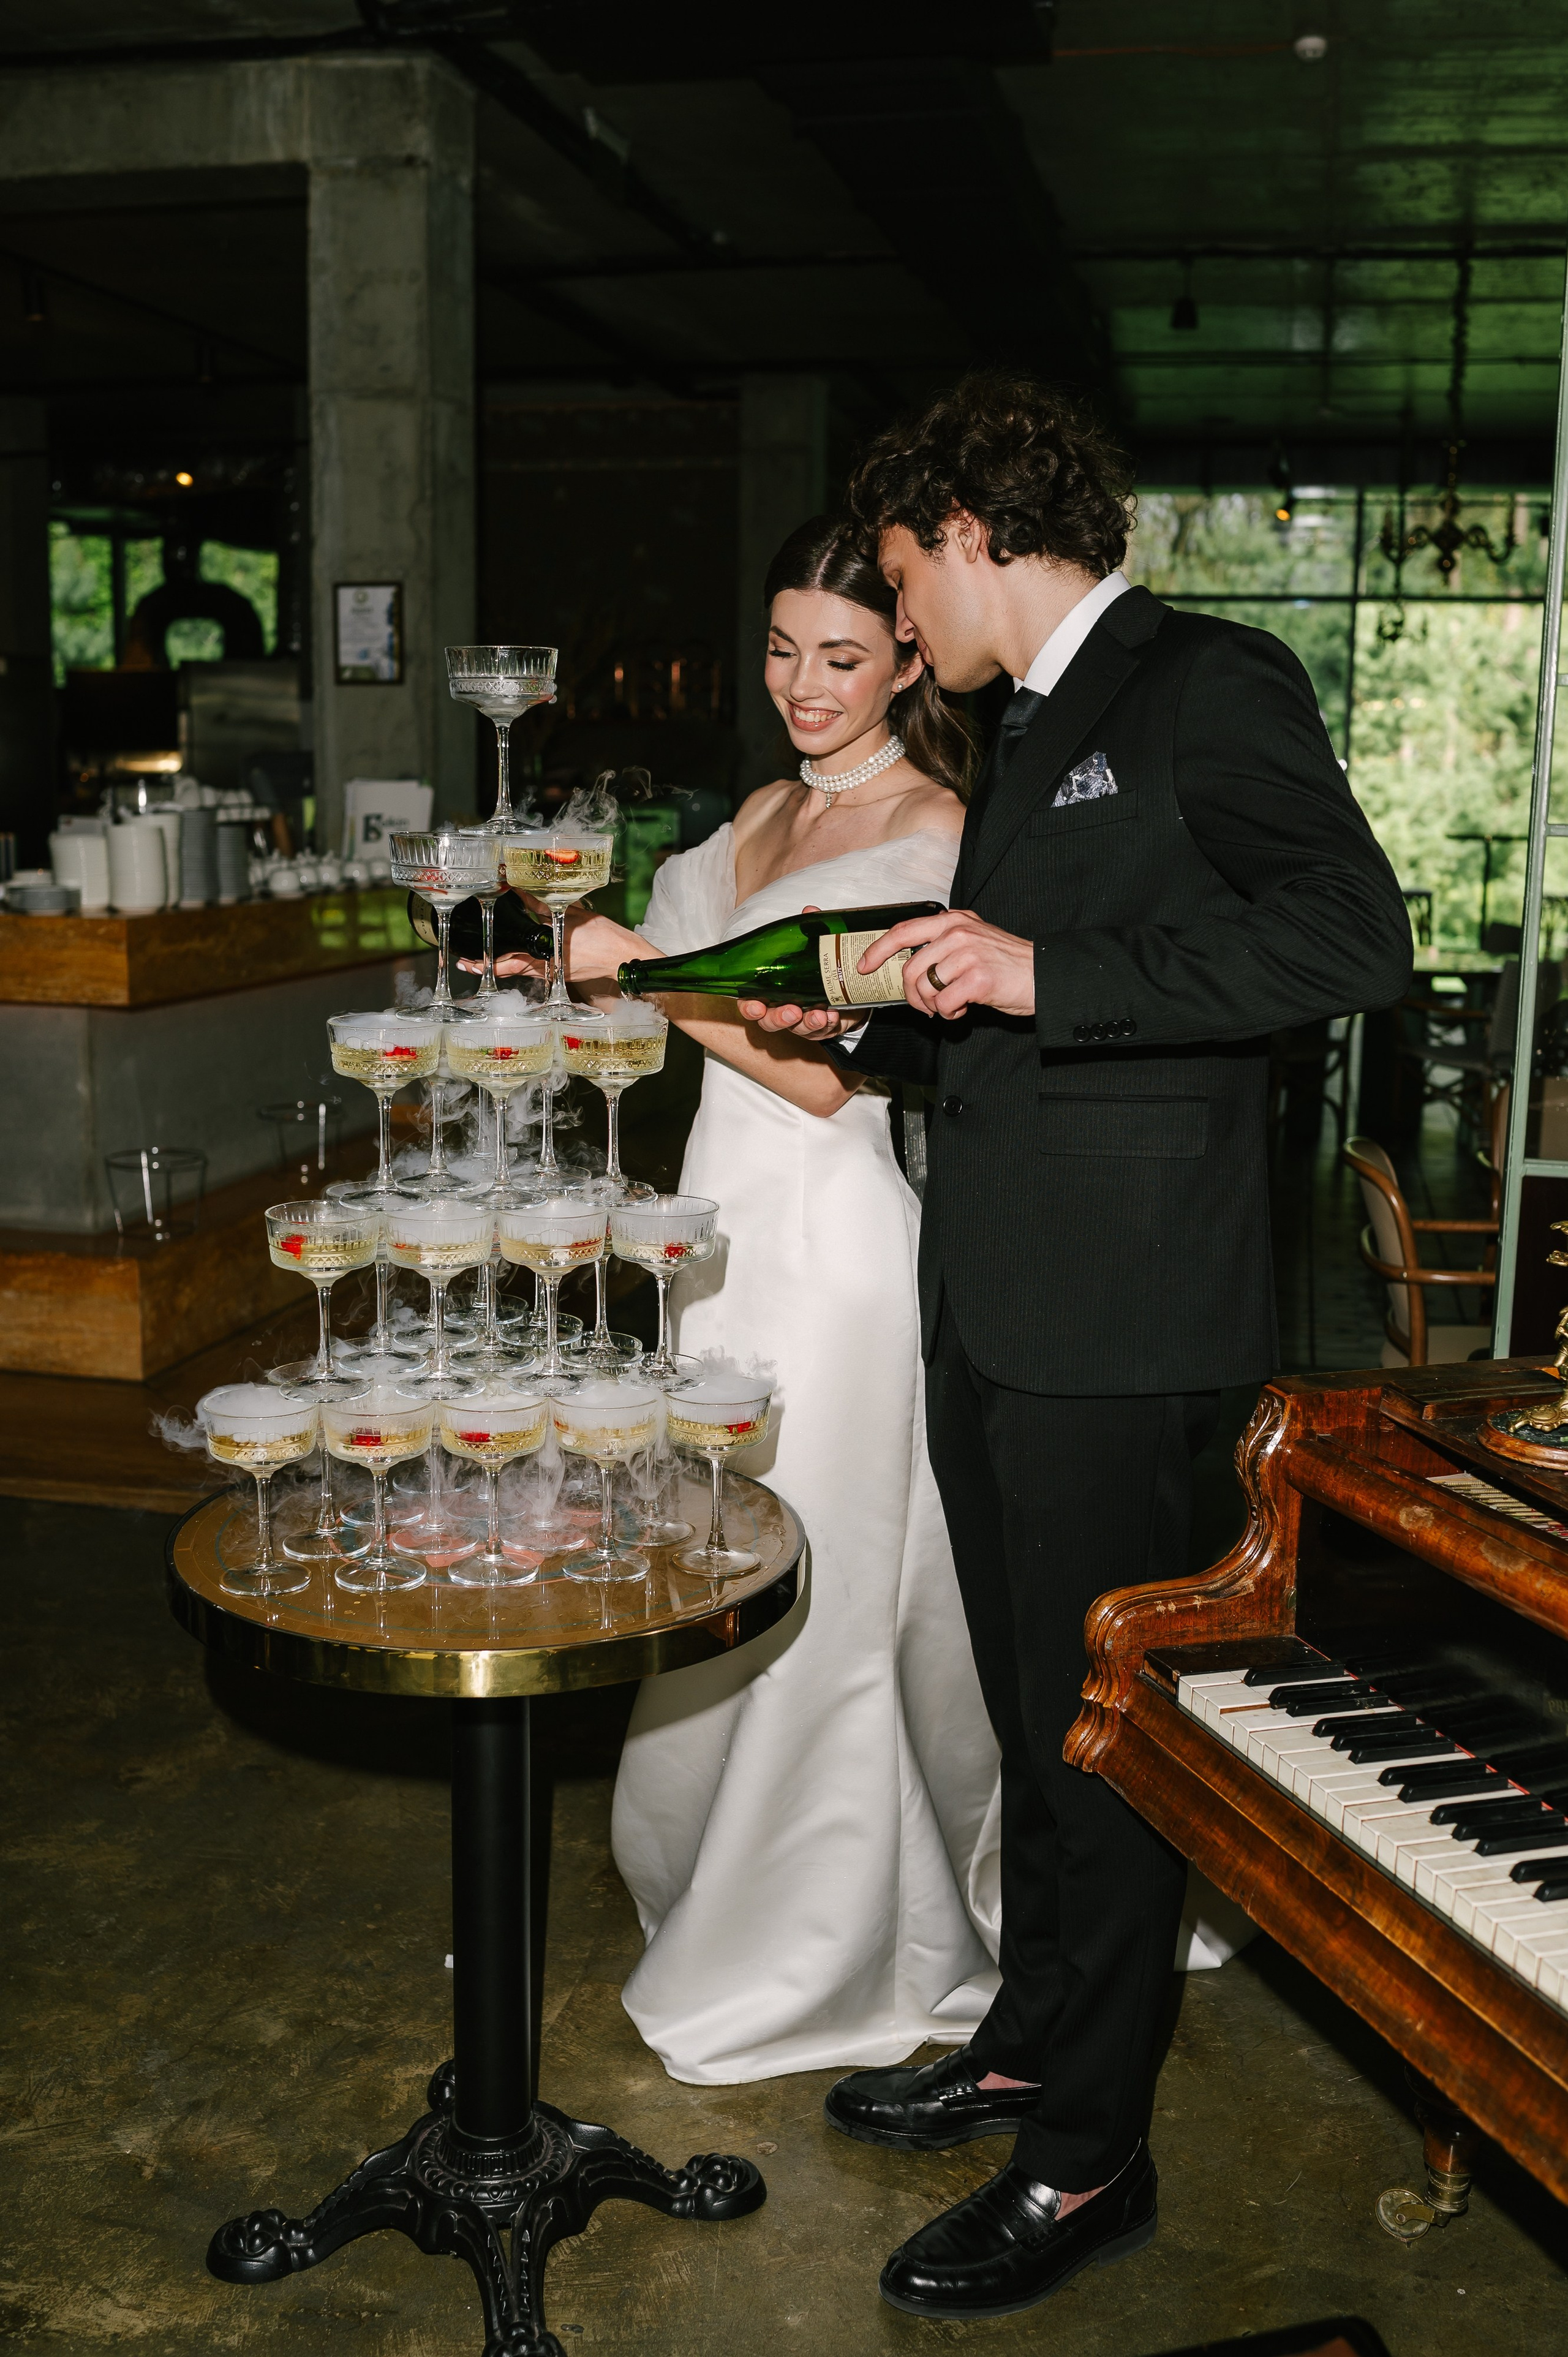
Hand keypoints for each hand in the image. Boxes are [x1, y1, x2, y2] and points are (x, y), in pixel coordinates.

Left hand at [461, 897, 638, 988]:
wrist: (622, 958)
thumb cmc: (602, 936)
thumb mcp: (572, 915)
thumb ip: (545, 906)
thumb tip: (524, 893)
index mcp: (545, 952)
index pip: (508, 959)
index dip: (486, 960)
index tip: (468, 958)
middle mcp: (545, 966)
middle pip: (508, 969)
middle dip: (485, 967)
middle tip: (464, 963)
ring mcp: (552, 972)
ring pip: (519, 970)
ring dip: (500, 966)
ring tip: (479, 962)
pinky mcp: (560, 973)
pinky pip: (534, 969)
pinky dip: (520, 963)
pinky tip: (513, 956)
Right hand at [735, 904, 860, 1036]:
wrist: (847, 987)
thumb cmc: (818, 968)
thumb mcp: (813, 948)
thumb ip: (808, 932)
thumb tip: (809, 911)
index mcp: (771, 991)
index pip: (750, 1002)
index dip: (749, 1008)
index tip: (756, 1007)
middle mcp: (783, 1008)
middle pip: (769, 1022)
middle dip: (778, 1019)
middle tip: (792, 1011)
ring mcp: (801, 1022)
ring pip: (797, 1029)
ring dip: (806, 1023)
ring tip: (819, 1015)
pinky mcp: (822, 1028)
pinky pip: (821, 1031)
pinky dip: (826, 1025)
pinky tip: (833, 1016)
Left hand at [860, 906, 1035, 1019]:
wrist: (1044, 975)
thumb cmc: (1007, 964)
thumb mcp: (974, 941)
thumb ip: (944, 945)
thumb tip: (908, 969)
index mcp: (954, 921)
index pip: (904, 930)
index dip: (878, 950)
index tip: (863, 966)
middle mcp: (959, 932)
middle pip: (910, 969)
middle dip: (911, 996)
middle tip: (925, 1007)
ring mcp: (968, 953)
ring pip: (924, 988)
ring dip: (933, 1007)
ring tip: (952, 1006)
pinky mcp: (977, 977)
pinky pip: (943, 1004)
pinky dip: (950, 1014)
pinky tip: (965, 1009)